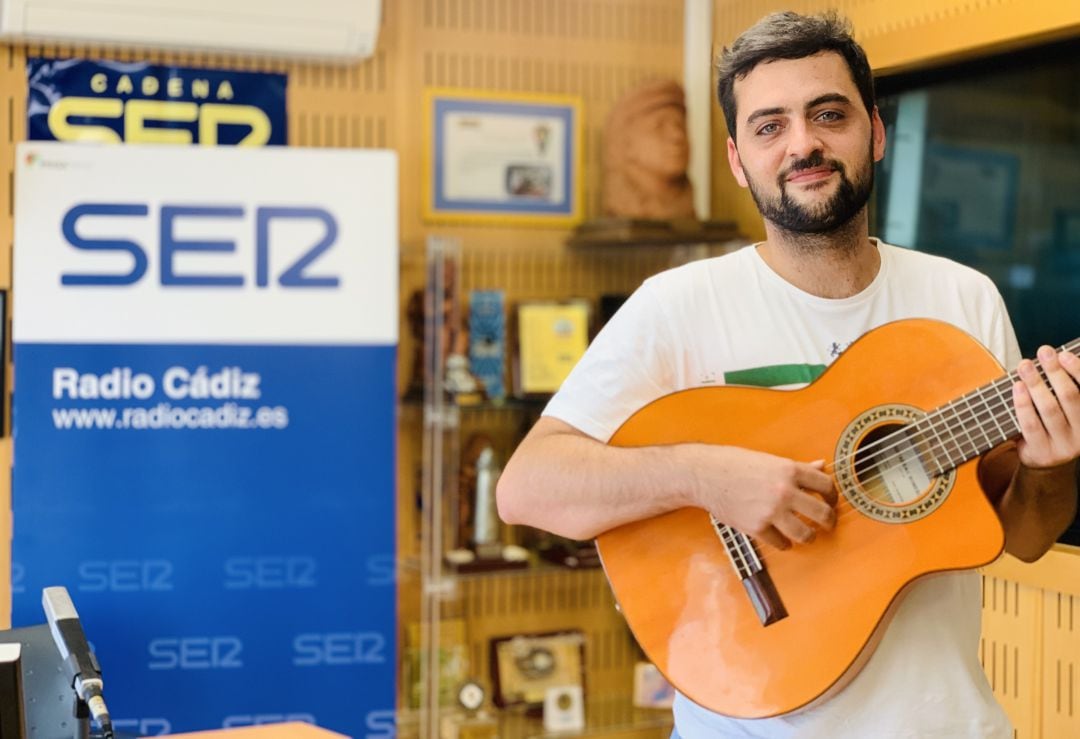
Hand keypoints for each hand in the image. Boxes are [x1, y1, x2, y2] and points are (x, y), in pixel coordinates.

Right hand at [684, 445, 836, 550]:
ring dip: (810, 537)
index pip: (826, 485)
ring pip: (805, 534)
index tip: (830, 501)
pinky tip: (782, 539)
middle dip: (829, 521)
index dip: (833, 495)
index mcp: (789, 470)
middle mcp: (784, 491)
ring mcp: (771, 511)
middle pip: (823, 513)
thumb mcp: (768, 460)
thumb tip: (820, 465)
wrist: (705, 474)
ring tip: (807, 535)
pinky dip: (784, 544)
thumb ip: (797, 467)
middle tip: (828, 523)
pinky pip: (781, 543)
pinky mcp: (757, 527)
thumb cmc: (733, 463)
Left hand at [1012, 347, 1079, 468]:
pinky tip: (1017, 387)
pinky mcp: (1044, 452)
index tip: (1064, 354)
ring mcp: (1064, 445)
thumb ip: (1065, 389)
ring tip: (1025, 366)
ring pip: (1049, 409)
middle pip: (1070, 397)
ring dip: (1036, 384)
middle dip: (1055, 372)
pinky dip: (1023, 404)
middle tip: (1043, 352)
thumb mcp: (1068, 410)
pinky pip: (1031, 424)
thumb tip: (1056, 358)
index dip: (1077, 371)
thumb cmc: (1055, 426)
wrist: (1046, 462)